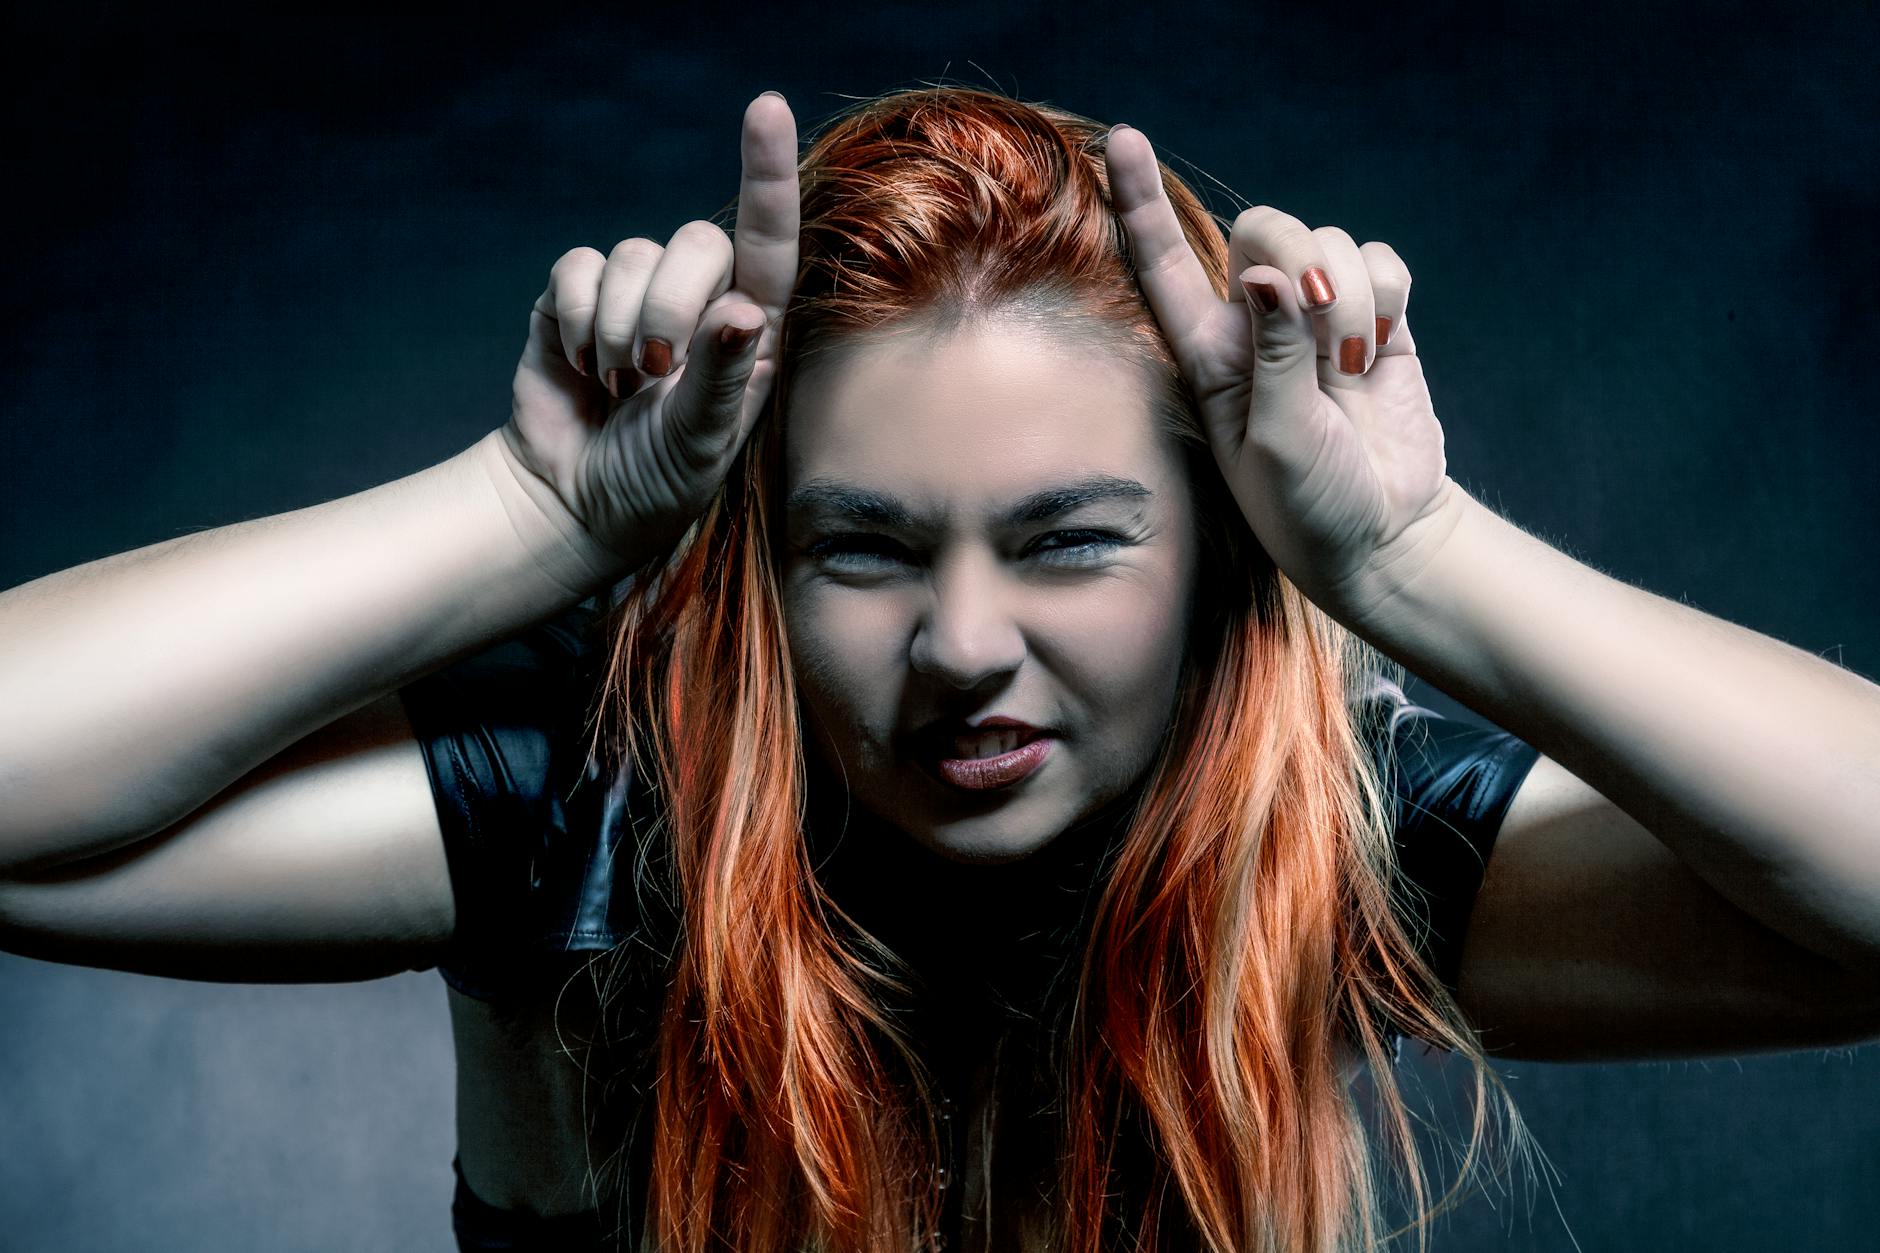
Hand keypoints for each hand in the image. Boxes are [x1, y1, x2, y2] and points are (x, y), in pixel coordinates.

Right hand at [498, 90, 798, 569]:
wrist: (575, 501)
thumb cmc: (659, 481)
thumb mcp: (701, 444)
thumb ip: (721, 377)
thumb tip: (741, 311)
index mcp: (751, 329)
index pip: (770, 240)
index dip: (766, 174)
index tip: (762, 108)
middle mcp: (702, 299)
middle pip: (695, 239)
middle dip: (668, 308)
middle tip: (653, 374)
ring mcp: (637, 294)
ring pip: (632, 253)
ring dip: (619, 328)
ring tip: (620, 385)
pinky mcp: (577, 298)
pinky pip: (578, 265)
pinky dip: (577, 317)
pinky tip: (584, 365)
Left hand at [1105, 124, 1464, 622]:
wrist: (1384, 531)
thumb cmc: (1308, 503)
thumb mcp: (1276, 442)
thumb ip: (1274, 357)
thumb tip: (1273, 277)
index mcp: (1207, 353)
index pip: (1163, 264)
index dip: (1141, 202)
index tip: (1125, 140)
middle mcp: (1256, 323)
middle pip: (1263, 229)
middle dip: (1298, 258)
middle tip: (1320, 328)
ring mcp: (1317, 316)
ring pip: (1329, 241)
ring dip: (1350, 298)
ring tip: (1350, 372)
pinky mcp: (1375, 317)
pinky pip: (1380, 259)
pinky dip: (1387, 292)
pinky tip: (1380, 344)